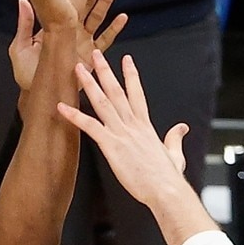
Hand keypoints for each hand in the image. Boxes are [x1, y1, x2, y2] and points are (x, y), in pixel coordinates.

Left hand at [59, 48, 189, 202]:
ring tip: (77, 68)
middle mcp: (133, 125)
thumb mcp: (175, 153)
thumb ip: (175, 138)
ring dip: (88, 83)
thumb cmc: (169, 177)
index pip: (136, 94)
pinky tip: (61, 107)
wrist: (166, 190)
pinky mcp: (112, 146)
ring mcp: (121, 133)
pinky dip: (74, 116)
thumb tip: (182, 128)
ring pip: (102, 102)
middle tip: (94, 54)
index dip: (130, 75)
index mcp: (146, 126)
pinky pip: (90, 126)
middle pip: (116, 91)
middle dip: (104, 70)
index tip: (126, 60)